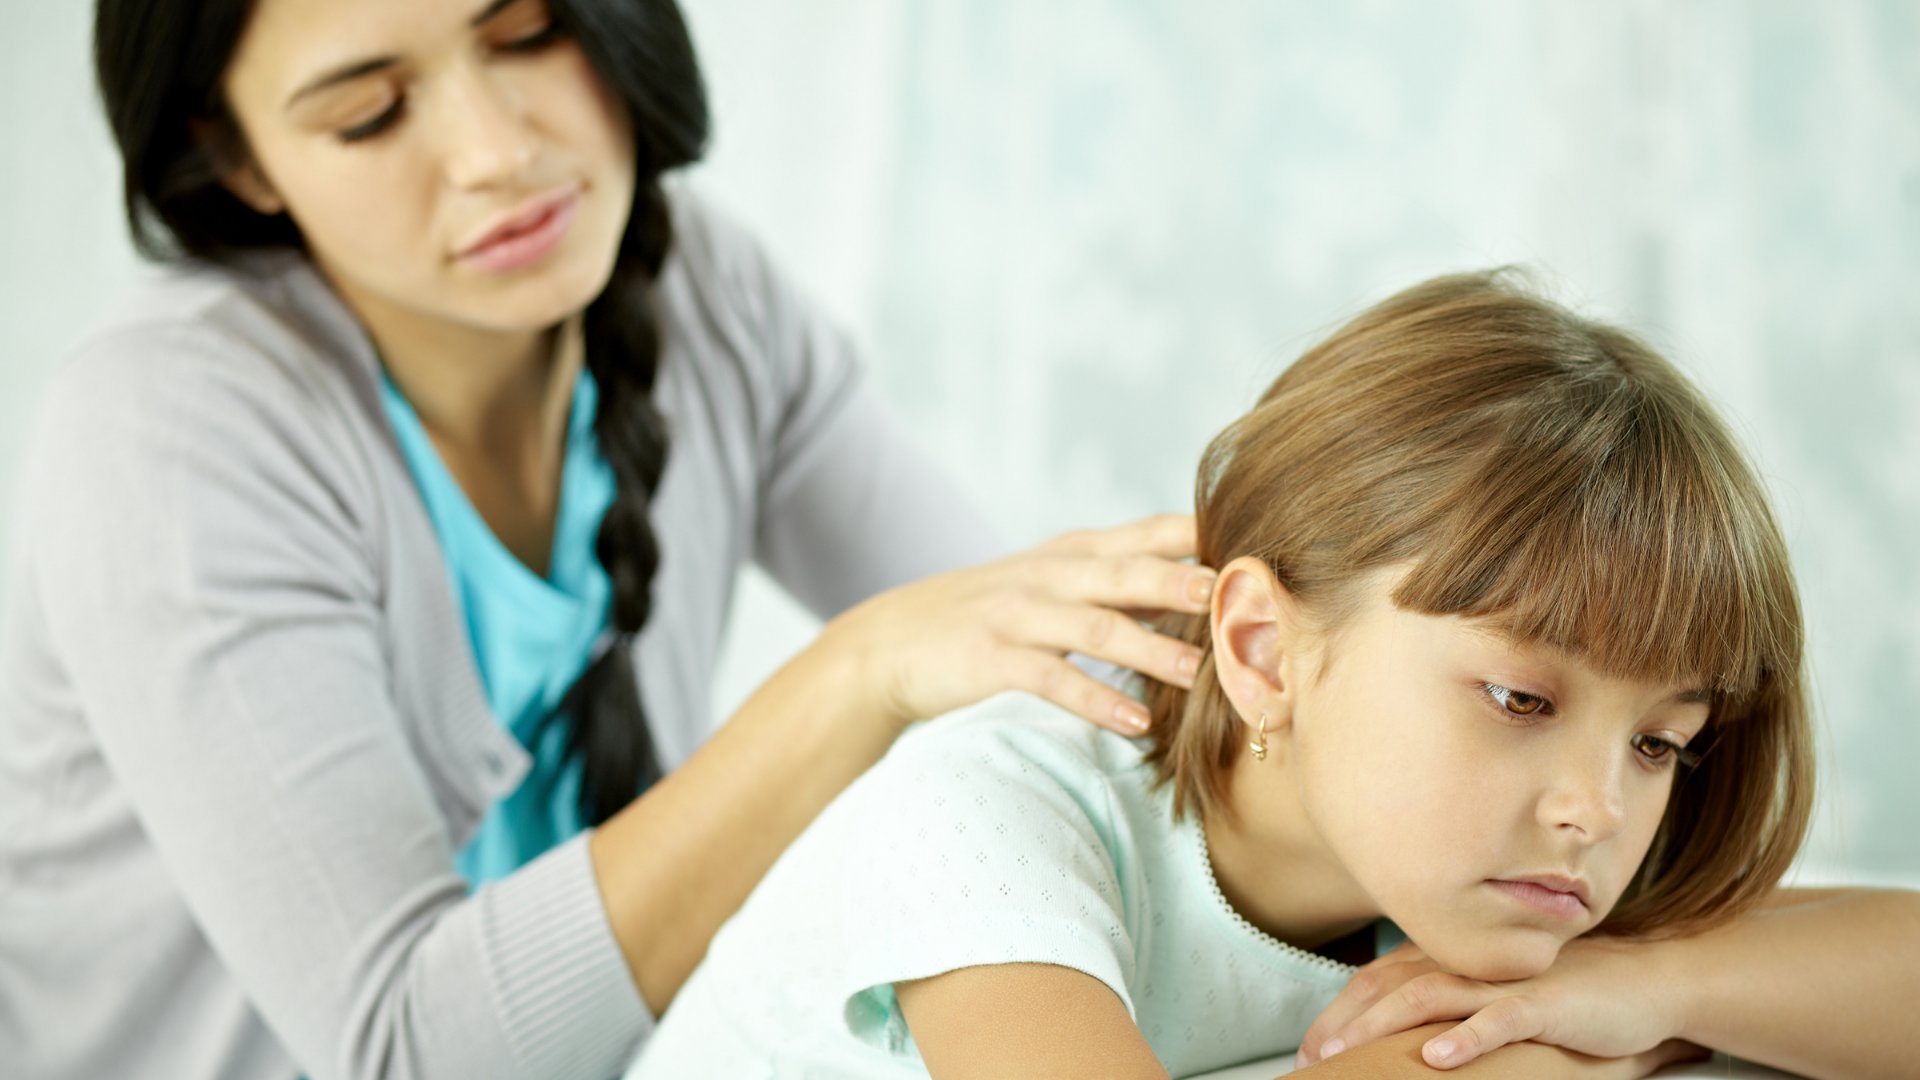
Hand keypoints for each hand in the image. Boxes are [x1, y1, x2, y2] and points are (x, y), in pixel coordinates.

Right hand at [824, 513, 1212, 735]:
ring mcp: (1017, 616)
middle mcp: (1048, 576)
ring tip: (1199, 673)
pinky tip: (1133, 723)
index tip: (1255, 547)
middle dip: (1181, 582)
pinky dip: (1096, 701)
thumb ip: (1115, 580)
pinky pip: (1052, 680)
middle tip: (1235, 595)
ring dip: (1150, 649)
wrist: (890, 642)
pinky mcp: (991, 660)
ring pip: (1094, 627)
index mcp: (1070, 553)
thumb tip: (1200, 585)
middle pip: (1124, 573)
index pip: (1143, 533)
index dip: (1197, 538)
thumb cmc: (986, 616)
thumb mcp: (1050, 583)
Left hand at [1295, 938, 1708, 1071]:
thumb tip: (1410, 1043)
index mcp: (1452, 959)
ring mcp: (1502, 981)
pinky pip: (1497, 1019)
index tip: (1307, 1050)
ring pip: (1426, 997)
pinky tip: (1435, 1058)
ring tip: (1346, 1054)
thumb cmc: (1565, 995)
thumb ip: (1452, 1007)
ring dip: (1380, 1026)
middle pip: (1387, 986)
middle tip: (1309, 1059)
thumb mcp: (1496, 999)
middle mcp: (1467, 963)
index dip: (1338, 1012)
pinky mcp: (1543, 1003)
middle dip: (1342, 1022)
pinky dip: (1465, 1038)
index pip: (1378, 980)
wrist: (1645, 984)